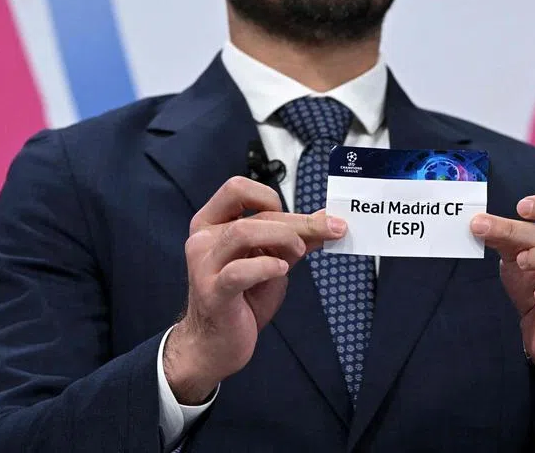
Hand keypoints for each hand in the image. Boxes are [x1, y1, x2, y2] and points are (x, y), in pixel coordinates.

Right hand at [163, 176, 345, 402]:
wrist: (215, 346)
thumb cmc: (241, 300)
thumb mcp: (272, 262)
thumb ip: (293, 241)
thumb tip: (327, 220)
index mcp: (212, 224)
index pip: (237, 188)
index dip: (269, 196)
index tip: (295, 218)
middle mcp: (203, 240)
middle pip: (253, 214)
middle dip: (298, 221)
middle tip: (331, 229)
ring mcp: (204, 266)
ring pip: (243, 232)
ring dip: (282, 236)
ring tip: (301, 251)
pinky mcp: (213, 293)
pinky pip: (239, 271)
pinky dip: (266, 266)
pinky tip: (282, 269)